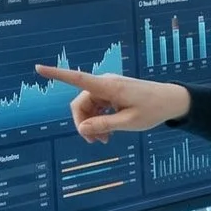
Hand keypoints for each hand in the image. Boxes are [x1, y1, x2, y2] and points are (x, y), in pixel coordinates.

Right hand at [34, 65, 192, 142]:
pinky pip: (97, 107)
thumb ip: (104, 125)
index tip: (38, 68)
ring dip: (92, 124)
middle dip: (83, 123)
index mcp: (109, 87)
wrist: (171, 101)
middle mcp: (106, 84)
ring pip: (88, 107)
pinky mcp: (112, 93)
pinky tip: (107, 133)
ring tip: (104, 140)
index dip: (57, 74)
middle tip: (95, 142)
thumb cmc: (153, 110)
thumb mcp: (129, 123)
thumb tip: (82, 128)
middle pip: (80, 103)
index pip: (78, 78)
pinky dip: (99, 119)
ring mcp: (108, 88)